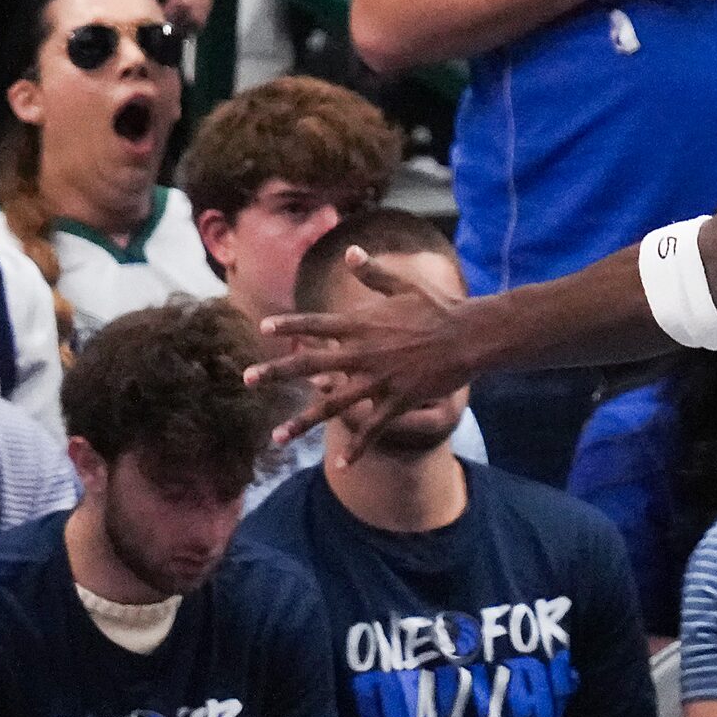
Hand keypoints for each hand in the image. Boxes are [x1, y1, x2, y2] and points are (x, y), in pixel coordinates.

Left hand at [252, 245, 482, 448]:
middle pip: (311, 364)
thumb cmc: (438, 306)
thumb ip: (374, 273)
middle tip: (247, 379)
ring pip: (333, 404)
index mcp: (363, 323)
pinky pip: (373, 428)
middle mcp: (364, 352)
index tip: (264, 328)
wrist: (469, 335)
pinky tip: (343, 463)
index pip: (318, 324)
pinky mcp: (397, 400)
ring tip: (276, 437)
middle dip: (276, 372)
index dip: (291, 326)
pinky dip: (358, 446)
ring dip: (302, 421)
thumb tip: (351, 252)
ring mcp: (379, 379)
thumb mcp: (405, 283)